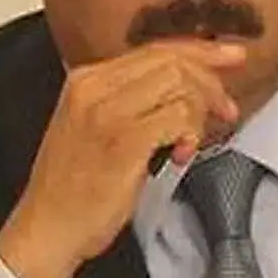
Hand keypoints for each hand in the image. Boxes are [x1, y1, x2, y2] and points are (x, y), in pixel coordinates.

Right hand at [0, 40, 245, 277]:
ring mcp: (107, 112)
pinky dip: (190, 133)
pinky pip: (177, 117)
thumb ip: (130, 98)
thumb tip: (185, 84)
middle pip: (172, 61)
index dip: (200, 52)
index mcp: (86, 79)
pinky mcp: (123, 141)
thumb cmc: (74, 186)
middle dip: (210, 82)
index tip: (231, 58)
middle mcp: (94, 87)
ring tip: (190, 141)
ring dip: (199, 113)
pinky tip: (180, 153)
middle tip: (225, 109)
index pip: (156, 49)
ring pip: (179, 85)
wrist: (46, 228)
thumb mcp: (94, 125)